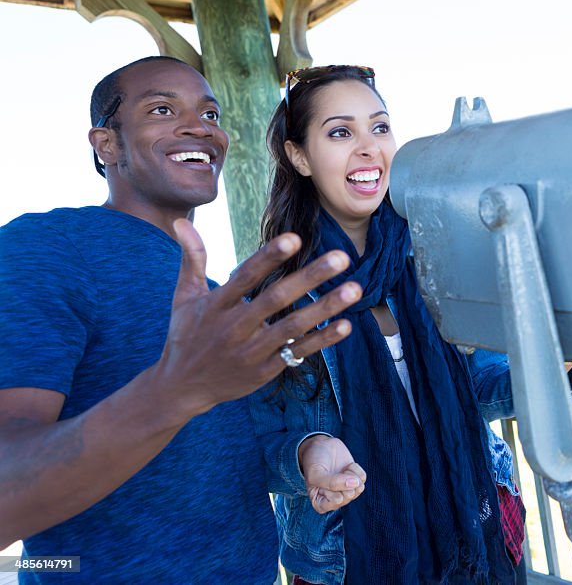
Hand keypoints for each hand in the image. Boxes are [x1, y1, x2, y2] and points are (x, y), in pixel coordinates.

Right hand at [158, 219, 362, 416]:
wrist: (182, 387)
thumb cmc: (187, 335)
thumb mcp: (184, 297)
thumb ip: (192, 259)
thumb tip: (180, 222)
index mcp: (217, 304)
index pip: (246, 276)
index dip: (269, 257)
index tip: (295, 238)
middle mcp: (235, 327)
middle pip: (276, 298)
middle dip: (310, 277)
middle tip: (342, 256)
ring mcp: (251, 351)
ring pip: (293, 327)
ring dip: (325, 307)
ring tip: (355, 288)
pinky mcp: (264, 371)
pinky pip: (297, 353)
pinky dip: (322, 340)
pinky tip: (346, 325)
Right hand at [299, 435, 366, 512]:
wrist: (321, 445)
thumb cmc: (314, 461)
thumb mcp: (315, 474)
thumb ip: (332, 483)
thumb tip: (355, 484)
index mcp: (320, 504)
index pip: (336, 502)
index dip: (333, 487)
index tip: (324, 478)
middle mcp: (334, 500)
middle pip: (349, 496)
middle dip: (343, 480)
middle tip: (334, 472)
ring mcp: (346, 490)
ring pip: (358, 488)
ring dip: (350, 475)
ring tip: (340, 470)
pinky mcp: (355, 480)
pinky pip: (363, 478)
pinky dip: (355, 469)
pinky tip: (347, 467)